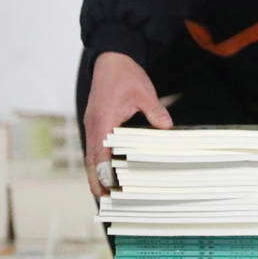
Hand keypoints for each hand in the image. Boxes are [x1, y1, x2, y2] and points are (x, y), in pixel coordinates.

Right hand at [83, 51, 172, 196]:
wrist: (111, 59)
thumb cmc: (126, 76)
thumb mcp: (144, 93)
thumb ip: (155, 111)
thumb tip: (167, 127)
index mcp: (103, 121)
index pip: (100, 153)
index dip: (103, 172)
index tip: (108, 189)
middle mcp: (93, 125)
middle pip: (91, 159)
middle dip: (96, 179)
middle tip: (103, 199)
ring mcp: (93, 124)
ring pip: (91, 154)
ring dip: (95, 172)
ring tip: (103, 192)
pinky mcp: (96, 122)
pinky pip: (95, 146)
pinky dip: (98, 160)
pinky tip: (106, 170)